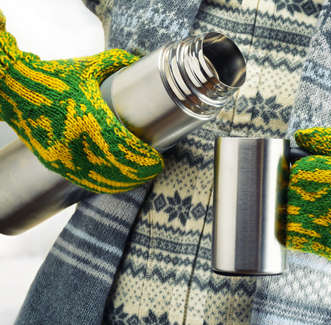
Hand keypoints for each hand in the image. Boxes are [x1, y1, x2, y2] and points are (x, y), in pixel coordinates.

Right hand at [0, 10, 162, 192]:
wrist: (12, 90)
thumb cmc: (52, 78)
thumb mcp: (87, 67)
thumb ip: (117, 63)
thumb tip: (140, 62)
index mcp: (87, 118)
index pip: (123, 148)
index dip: (143, 159)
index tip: (158, 160)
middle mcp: (75, 143)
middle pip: (116, 169)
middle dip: (140, 173)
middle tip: (154, 169)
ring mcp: (63, 157)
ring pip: (101, 181)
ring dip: (124, 183)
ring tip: (141, 177)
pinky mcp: (54, 163)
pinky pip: (84, 181)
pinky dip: (104, 185)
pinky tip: (117, 183)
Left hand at [286, 127, 330, 286]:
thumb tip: (298, 136)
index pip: (300, 170)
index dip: (297, 171)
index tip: (305, 175)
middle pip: (291, 191)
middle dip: (292, 190)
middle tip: (306, 193)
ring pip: (288, 213)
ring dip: (289, 209)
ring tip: (307, 208)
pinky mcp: (329, 248)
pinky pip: (292, 235)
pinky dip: (291, 229)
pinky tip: (307, 224)